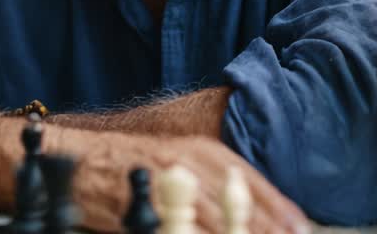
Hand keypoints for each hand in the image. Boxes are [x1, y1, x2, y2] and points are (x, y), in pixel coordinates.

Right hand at [53, 128, 309, 232]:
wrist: (75, 163)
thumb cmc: (130, 165)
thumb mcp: (178, 162)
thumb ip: (214, 184)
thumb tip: (255, 213)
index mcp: (201, 151)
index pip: (252, 182)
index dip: (279, 210)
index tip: (300, 229)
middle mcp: (187, 164)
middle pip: (240, 205)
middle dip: (266, 230)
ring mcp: (164, 186)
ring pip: (215, 221)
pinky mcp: (142, 209)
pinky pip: (177, 229)